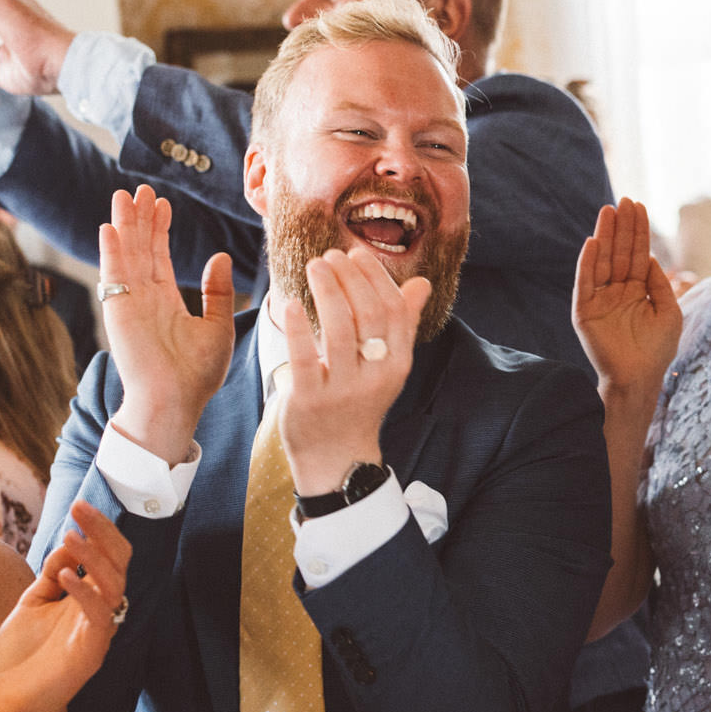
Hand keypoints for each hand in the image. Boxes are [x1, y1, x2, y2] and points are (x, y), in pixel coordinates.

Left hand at [0, 501, 129, 711]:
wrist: (10, 704)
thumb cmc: (20, 657)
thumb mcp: (33, 604)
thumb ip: (52, 576)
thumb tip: (67, 546)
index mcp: (88, 598)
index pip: (106, 555)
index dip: (97, 529)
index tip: (77, 506)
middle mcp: (99, 611)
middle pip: (119, 562)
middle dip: (103, 532)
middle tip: (81, 509)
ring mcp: (98, 630)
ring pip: (114, 584)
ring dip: (94, 557)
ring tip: (71, 537)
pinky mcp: (91, 650)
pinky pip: (98, 614)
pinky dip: (83, 591)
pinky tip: (63, 575)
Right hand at [101, 185, 236, 460]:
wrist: (176, 402)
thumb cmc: (198, 374)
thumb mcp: (217, 327)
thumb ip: (217, 292)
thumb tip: (220, 256)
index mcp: (166, 301)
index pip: (159, 256)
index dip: (159, 229)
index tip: (162, 203)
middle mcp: (144, 298)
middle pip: (139, 249)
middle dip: (139, 219)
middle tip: (140, 189)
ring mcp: (129, 303)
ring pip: (125, 255)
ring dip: (123, 225)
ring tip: (123, 195)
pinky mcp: (118, 312)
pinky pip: (113, 276)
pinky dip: (111, 252)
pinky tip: (110, 227)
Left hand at [275, 247, 430, 494]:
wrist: (336, 458)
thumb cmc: (359, 403)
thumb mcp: (387, 367)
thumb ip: (402, 324)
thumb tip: (421, 284)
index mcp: (397, 363)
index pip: (393, 310)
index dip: (375, 277)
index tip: (355, 253)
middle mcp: (375, 376)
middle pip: (368, 316)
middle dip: (349, 279)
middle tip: (330, 256)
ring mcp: (344, 390)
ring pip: (339, 332)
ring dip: (327, 292)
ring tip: (314, 267)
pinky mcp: (311, 401)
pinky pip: (306, 359)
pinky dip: (298, 328)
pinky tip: (289, 303)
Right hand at [572, 200, 681, 401]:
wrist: (640, 379)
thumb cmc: (658, 350)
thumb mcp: (669, 311)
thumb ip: (659, 283)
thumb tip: (648, 256)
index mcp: (637, 291)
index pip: (636, 254)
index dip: (637, 231)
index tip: (637, 206)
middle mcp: (617, 292)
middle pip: (619, 252)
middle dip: (622, 227)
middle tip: (624, 201)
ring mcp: (600, 300)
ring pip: (602, 261)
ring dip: (604, 236)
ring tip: (608, 211)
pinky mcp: (584, 312)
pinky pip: (585, 283)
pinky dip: (587, 263)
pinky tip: (592, 243)